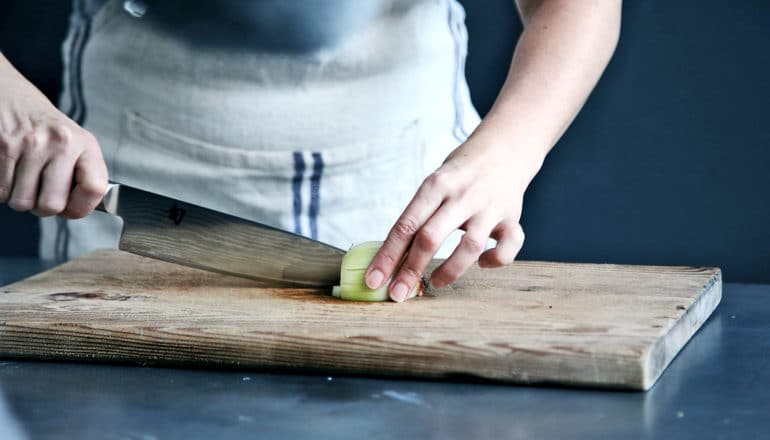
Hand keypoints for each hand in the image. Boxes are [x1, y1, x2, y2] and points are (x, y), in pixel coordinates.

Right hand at [0, 56, 107, 217]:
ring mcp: (29, 144)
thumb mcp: (74, 143)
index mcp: (84, 144)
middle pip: (51, 205)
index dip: (82, 207)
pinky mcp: (2, 145)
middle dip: (42, 207)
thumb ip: (81, 174)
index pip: (95, 188)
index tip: (71, 207)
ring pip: (21, 202)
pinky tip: (9, 170)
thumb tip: (77, 210)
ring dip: (19, 197)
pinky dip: (2, 189)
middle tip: (40, 192)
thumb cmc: (44, 126)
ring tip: (23, 177)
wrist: (9, 94)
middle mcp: (60, 142)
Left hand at [365, 132, 536, 301]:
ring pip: (470, 246)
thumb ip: (419, 216)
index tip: (374, 280)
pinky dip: (496, 260)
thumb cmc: (460, 173)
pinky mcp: (512, 217)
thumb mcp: (434, 184)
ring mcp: (489, 207)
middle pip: (431, 237)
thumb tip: (391, 259)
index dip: (388, 256)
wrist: (505, 147)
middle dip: (411, 270)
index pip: (405, 225)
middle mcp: (462, 195)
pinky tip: (483, 263)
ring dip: (450, 271)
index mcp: (436, 185)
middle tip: (398, 294)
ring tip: (435, 282)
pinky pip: (509, 246)